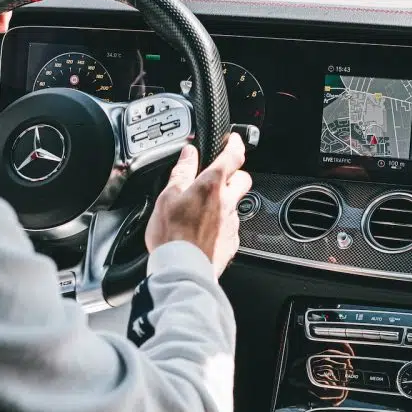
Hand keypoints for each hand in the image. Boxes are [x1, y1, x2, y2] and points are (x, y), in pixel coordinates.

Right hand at [145, 134, 251, 276]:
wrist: (183, 270)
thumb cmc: (172, 236)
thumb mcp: (168, 197)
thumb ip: (182, 172)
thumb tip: (189, 153)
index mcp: (212, 186)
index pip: (233, 156)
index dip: (235, 144)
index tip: (233, 140)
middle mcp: (227, 202)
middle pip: (243, 179)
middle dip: (236, 174)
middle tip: (222, 175)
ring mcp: (231, 223)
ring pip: (237, 204)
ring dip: (226, 201)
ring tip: (205, 207)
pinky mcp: (231, 242)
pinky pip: (231, 226)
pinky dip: (222, 223)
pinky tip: (206, 229)